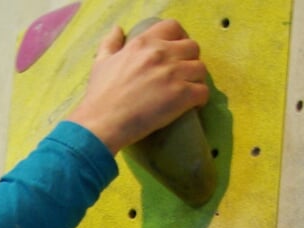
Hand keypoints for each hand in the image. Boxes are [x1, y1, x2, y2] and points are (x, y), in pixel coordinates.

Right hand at [65, 19, 208, 154]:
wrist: (102, 123)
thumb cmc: (99, 95)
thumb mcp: (101, 62)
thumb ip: (111, 43)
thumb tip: (118, 29)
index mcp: (143, 43)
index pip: (173, 27)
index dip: (179, 39)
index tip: (176, 52)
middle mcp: (160, 53)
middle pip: (192, 47)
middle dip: (190, 60)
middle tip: (183, 74)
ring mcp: (173, 74)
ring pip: (201, 69)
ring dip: (196, 80)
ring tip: (188, 91)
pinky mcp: (181, 95)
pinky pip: (203, 92)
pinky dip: (200, 99)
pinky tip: (192, 106)